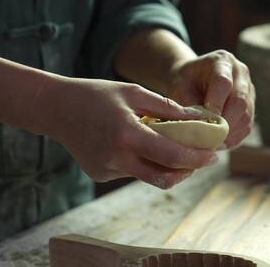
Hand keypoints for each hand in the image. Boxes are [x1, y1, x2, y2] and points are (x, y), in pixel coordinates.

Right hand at [35, 77, 217, 187]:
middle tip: (202, 159)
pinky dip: (144, 162)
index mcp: (127, 135)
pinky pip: (132, 172)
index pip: (172, 155)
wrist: (55, 108)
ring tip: (177, 148)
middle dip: (188, 171)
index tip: (214, 155)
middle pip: (164, 177)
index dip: (197, 158)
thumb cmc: (96, 95)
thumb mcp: (133, 92)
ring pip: (149, 176)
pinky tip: (140, 145)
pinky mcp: (100, 174)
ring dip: (168, 166)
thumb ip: (167, 108)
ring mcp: (106, 170)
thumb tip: (198, 119)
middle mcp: (117, 158)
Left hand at [168, 50, 254, 148]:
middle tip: (208, 139)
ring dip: (229, 133)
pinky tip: (220, 143)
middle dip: (224, 123)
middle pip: (240, 101)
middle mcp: (240, 72)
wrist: (194, 78)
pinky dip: (234, 138)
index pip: (223, 83)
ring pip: (246, 116)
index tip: (205, 122)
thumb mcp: (180, 88)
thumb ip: (190, 105)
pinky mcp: (251, 105)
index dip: (215, 104)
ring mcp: (249, 89)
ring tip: (212, 143)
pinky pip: (247, 126)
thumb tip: (200, 128)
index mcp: (221, 60)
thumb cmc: (185, 82)